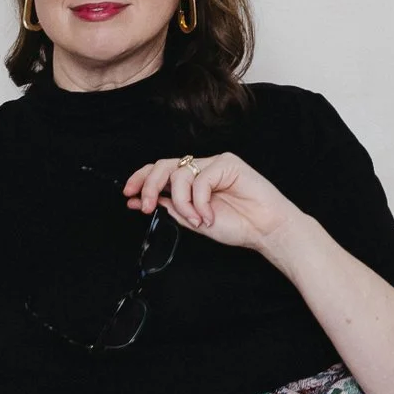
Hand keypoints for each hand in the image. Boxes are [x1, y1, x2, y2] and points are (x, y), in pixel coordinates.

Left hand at [124, 148, 297, 262]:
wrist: (265, 230)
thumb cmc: (237, 226)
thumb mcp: (193, 221)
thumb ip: (170, 208)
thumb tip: (140, 201)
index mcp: (191, 182)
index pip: (160, 172)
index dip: (141, 179)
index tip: (128, 195)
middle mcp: (201, 169)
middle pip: (164, 165)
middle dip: (150, 185)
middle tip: (147, 206)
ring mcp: (214, 164)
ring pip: (179, 172)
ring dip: (182, 202)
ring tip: (197, 220)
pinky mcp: (228, 163)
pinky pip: (200, 179)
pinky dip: (200, 201)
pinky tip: (209, 215)